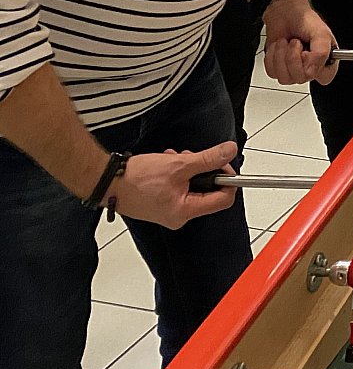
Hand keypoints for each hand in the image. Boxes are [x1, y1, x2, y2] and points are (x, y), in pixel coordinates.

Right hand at [109, 142, 238, 229]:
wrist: (107, 181)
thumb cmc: (135, 178)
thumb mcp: (178, 164)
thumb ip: (208, 159)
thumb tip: (229, 151)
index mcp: (185, 211)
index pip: (224, 200)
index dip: (227, 179)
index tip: (221, 163)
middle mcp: (179, 216)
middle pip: (208, 191)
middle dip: (203, 170)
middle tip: (191, 158)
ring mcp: (169, 212)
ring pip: (193, 187)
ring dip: (188, 169)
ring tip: (174, 159)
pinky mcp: (161, 205)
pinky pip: (180, 188)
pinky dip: (178, 174)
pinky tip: (166, 164)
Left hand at [261, 0, 338, 86]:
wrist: (284, 13)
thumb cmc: (304, 20)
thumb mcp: (320, 33)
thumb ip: (321, 53)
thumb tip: (312, 72)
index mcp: (326, 60)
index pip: (325, 78)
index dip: (314, 68)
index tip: (307, 53)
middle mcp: (310, 67)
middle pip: (300, 78)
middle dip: (293, 57)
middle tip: (295, 42)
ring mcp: (293, 69)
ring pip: (285, 78)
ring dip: (281, 56)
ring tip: (286, 42)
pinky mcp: (278, 69)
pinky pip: (272, 72)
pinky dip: (272, 57)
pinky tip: (279, 46)